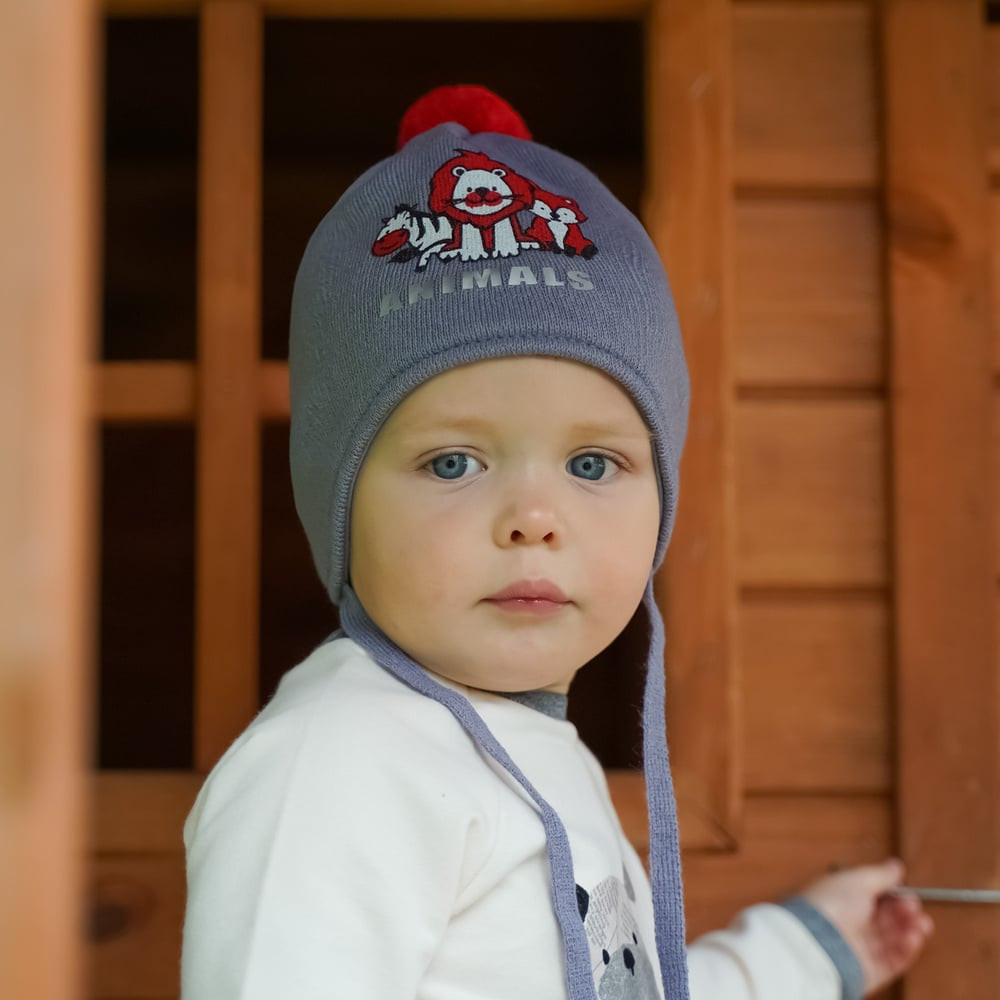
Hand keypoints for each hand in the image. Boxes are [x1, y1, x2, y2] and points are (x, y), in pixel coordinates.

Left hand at [799, 858, 933, 995]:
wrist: (818, 943)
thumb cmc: (829, 906)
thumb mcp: (856, 880)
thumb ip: (879, 875)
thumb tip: (895, 866)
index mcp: (842, 900)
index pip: (874, 898)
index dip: (894, 896)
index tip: (908, 893)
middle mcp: (850, 925)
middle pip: (885, 920)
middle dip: (905, 912)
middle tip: (914, 908)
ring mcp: (859, 949)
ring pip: (893, 941)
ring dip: (911, 930)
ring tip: (921, 923)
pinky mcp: (868, 971)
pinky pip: (894, 961)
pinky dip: (907, 950)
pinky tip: (914, 937)